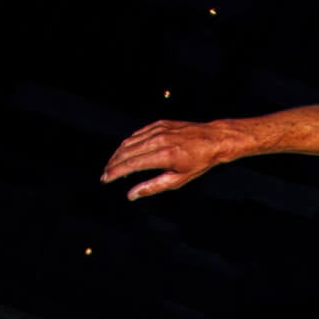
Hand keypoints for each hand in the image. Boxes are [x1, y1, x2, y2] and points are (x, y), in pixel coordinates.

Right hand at [100, 119, 236, 199]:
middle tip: (105, 175)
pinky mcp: (159, 123)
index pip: (132, 164)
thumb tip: (131, 195)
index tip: (105, 179)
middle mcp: (159, 140)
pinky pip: (138, 134)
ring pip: (129, 141)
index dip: (115, 172)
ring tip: (112, 166)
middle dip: (113, 164)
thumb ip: (153, 187)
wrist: (213, 139)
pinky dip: (128, 144)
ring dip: (118, 154)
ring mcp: (158, 129)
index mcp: (164, 156)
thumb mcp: (178, 179)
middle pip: (126, 152)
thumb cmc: (199, 163)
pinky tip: (124, 153)